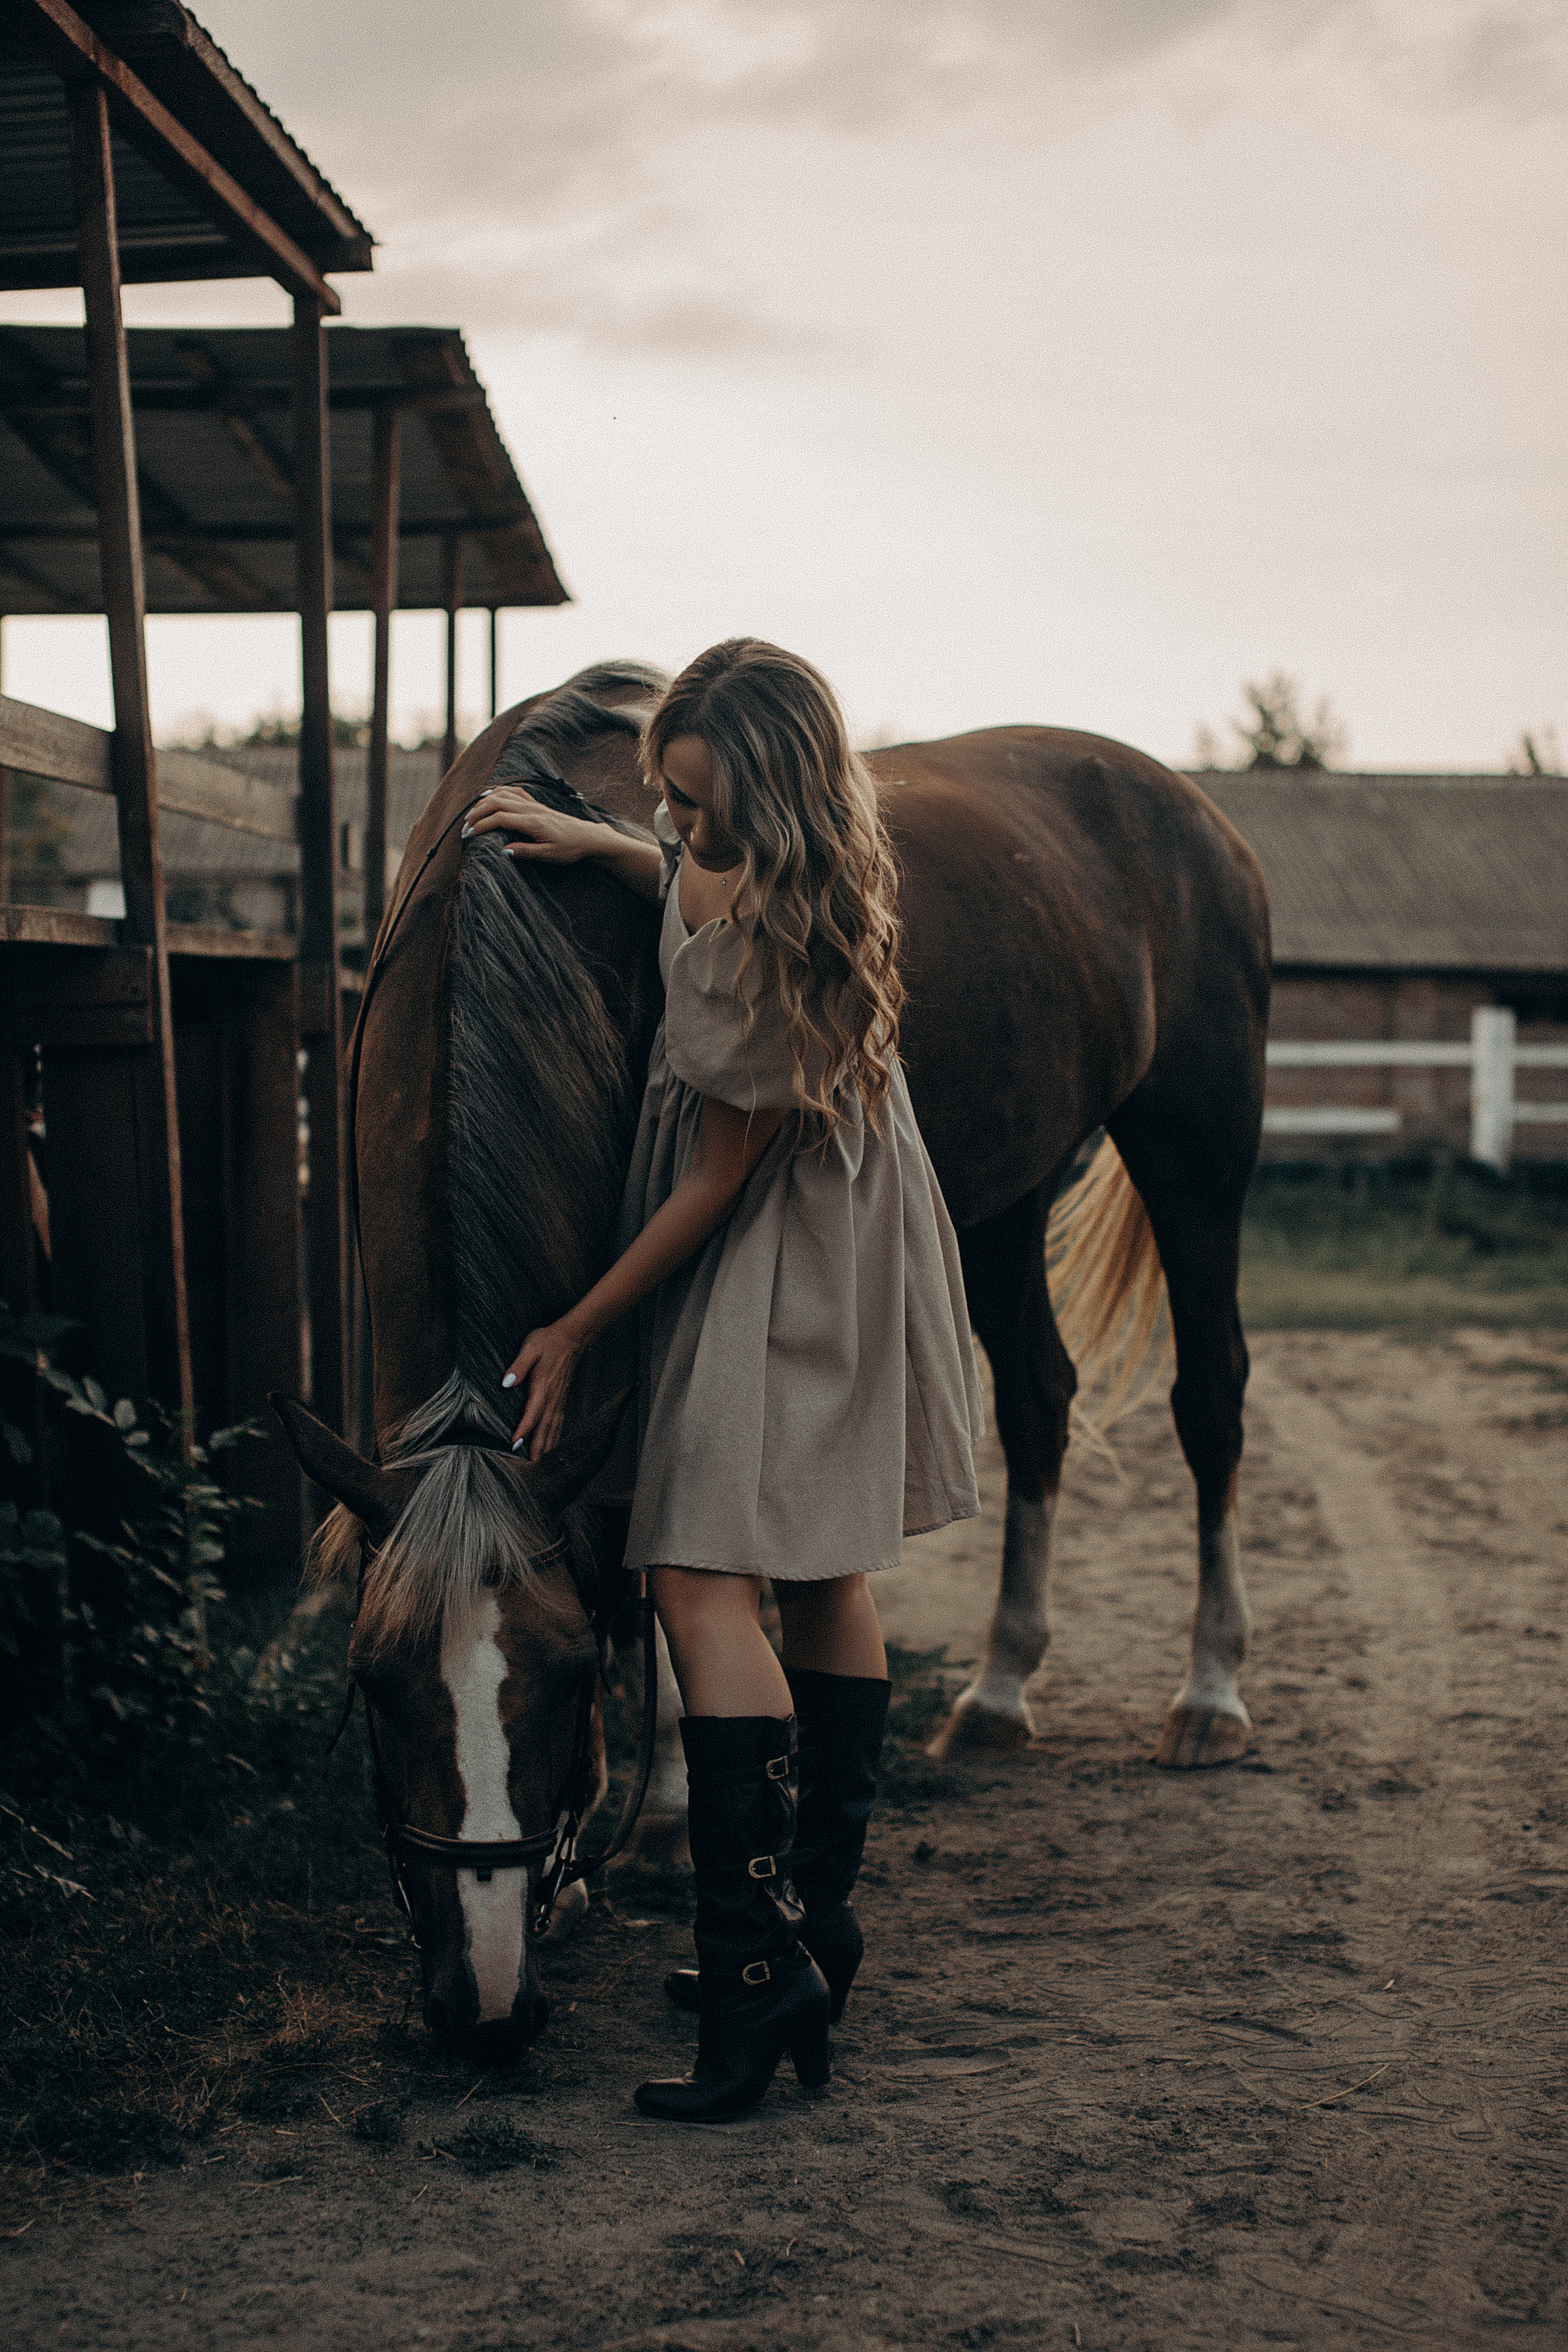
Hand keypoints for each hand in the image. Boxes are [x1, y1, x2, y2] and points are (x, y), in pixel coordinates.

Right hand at [462, 787, 600, 863]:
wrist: (587, 837)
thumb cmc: (570, 848)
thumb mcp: (549, 856)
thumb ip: (526, 852)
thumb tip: (504, 851)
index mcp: (532, 822)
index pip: (499, 818)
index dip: (481, 825)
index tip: (468, 835)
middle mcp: (531, 809)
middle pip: (496, 801)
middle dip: (476, 812)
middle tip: (465, 827)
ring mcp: (533, 804)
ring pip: (503, 793)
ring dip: (484, 801)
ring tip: (472, 815)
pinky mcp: (536, 803)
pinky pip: (513, 791)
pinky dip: (498, 792)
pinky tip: (490, 799)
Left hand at [503, 1318, 584, 1459]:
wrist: (572, 1337)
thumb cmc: (548, 1341)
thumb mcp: (530, 1348)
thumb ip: (518, 1366)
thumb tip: (506, 1383)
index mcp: (543, 1385)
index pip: (533, 1412)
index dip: (524, 1429)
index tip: (515, 1444)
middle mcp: (553, 1396)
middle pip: (544, 1425)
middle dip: (537, 1445)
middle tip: (529, 1463)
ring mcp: (559, 1398)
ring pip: (553, 1425)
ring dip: (547, 1443)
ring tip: (540, 1460)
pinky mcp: (562, 1397)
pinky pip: (559, 1420)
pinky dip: (556, 1434)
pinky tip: (553, 1443)